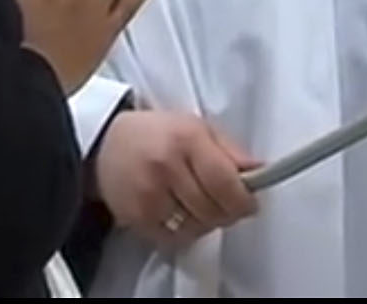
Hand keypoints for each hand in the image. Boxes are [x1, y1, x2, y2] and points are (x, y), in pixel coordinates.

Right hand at [93, 110, 260, 249]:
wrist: (106, 143)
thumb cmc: (157, 133)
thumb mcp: (198, 127)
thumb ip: (231, 150)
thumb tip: (260, 171)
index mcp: (187, 139)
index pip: (225, 181)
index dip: (244, 199)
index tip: (251, 203)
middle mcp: (166, 167)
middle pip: (213, 208)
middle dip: (229, 212)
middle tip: (229, 204)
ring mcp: (148, 194)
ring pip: (196, 227)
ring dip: (208, 222)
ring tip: (202, 205)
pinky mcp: (136, 217)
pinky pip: (174, 238)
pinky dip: (185, 232)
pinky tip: (183, 214)